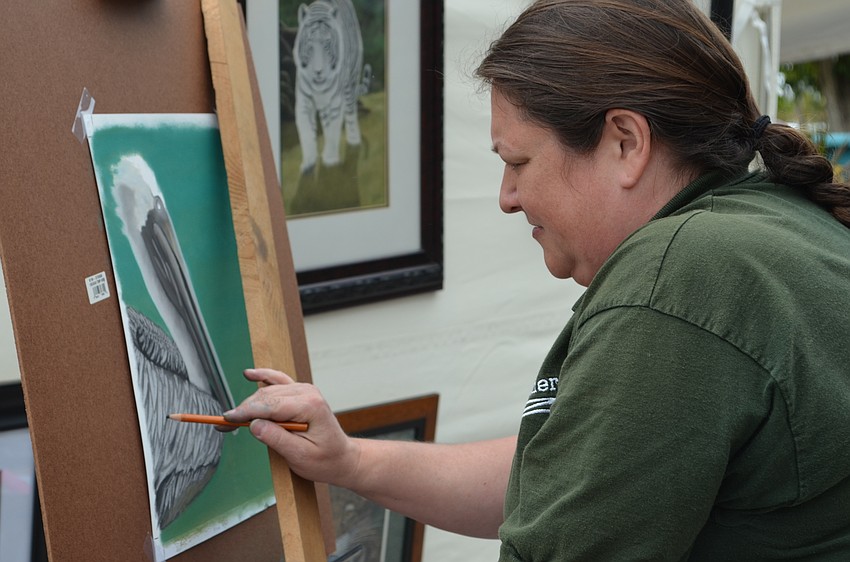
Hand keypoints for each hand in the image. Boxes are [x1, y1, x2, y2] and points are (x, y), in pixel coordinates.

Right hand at [223, 368, 360, 486]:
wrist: (341, 457)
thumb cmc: (325, 459)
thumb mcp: (300, 456)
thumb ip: (277, 439)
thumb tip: (254, 425)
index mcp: (310, 405)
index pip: (270, 405)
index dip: (246, 412)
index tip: (227, 420)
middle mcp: (308, 392)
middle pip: (266, 397)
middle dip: (244, 410)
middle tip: (224, 425)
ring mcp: (304, 390)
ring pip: (268, 391)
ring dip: (249, 403)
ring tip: (232, 418)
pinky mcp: (300, 393)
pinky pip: (278, 380)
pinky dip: (263, 376)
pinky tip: (249, 374)